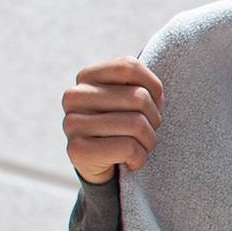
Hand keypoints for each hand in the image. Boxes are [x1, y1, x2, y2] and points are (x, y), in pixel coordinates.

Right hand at [62, 57, 163, 184]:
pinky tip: (130, 161)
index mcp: (87, 76)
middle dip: (154, 119)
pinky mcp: (77, 149)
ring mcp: (72, 123)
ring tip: (140, 146)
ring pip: (136, 124)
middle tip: (147, 131)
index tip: (155, 102)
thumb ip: (140, 88)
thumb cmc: (119, 126)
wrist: (97, 164)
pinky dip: (140, 158)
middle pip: (138, 97)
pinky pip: (128, 148)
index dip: (153, 85)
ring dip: (149, 141)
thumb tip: (159, 97)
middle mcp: (75, 96)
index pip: (129, 66)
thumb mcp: (127, 100)